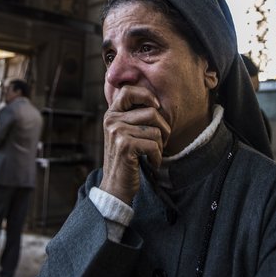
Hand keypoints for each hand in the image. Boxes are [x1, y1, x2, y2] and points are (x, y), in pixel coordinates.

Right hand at [99, 85, 170, 204]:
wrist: (115, 186)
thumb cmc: (126, 158)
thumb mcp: (125, 132)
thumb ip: (134, 116)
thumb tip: (156, 101)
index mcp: (111, 113)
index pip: (128, 90)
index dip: (146, 95)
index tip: (156, 107)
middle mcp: (111, 120)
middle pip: (151, 112)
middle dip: (164, 128)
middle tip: (161, 142)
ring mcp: (117, 132)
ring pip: (156, 130)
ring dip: (160, 146)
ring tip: (153, 154)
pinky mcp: (125, 146)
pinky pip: (154, 145)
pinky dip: (157, 157)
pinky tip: (151, 163)